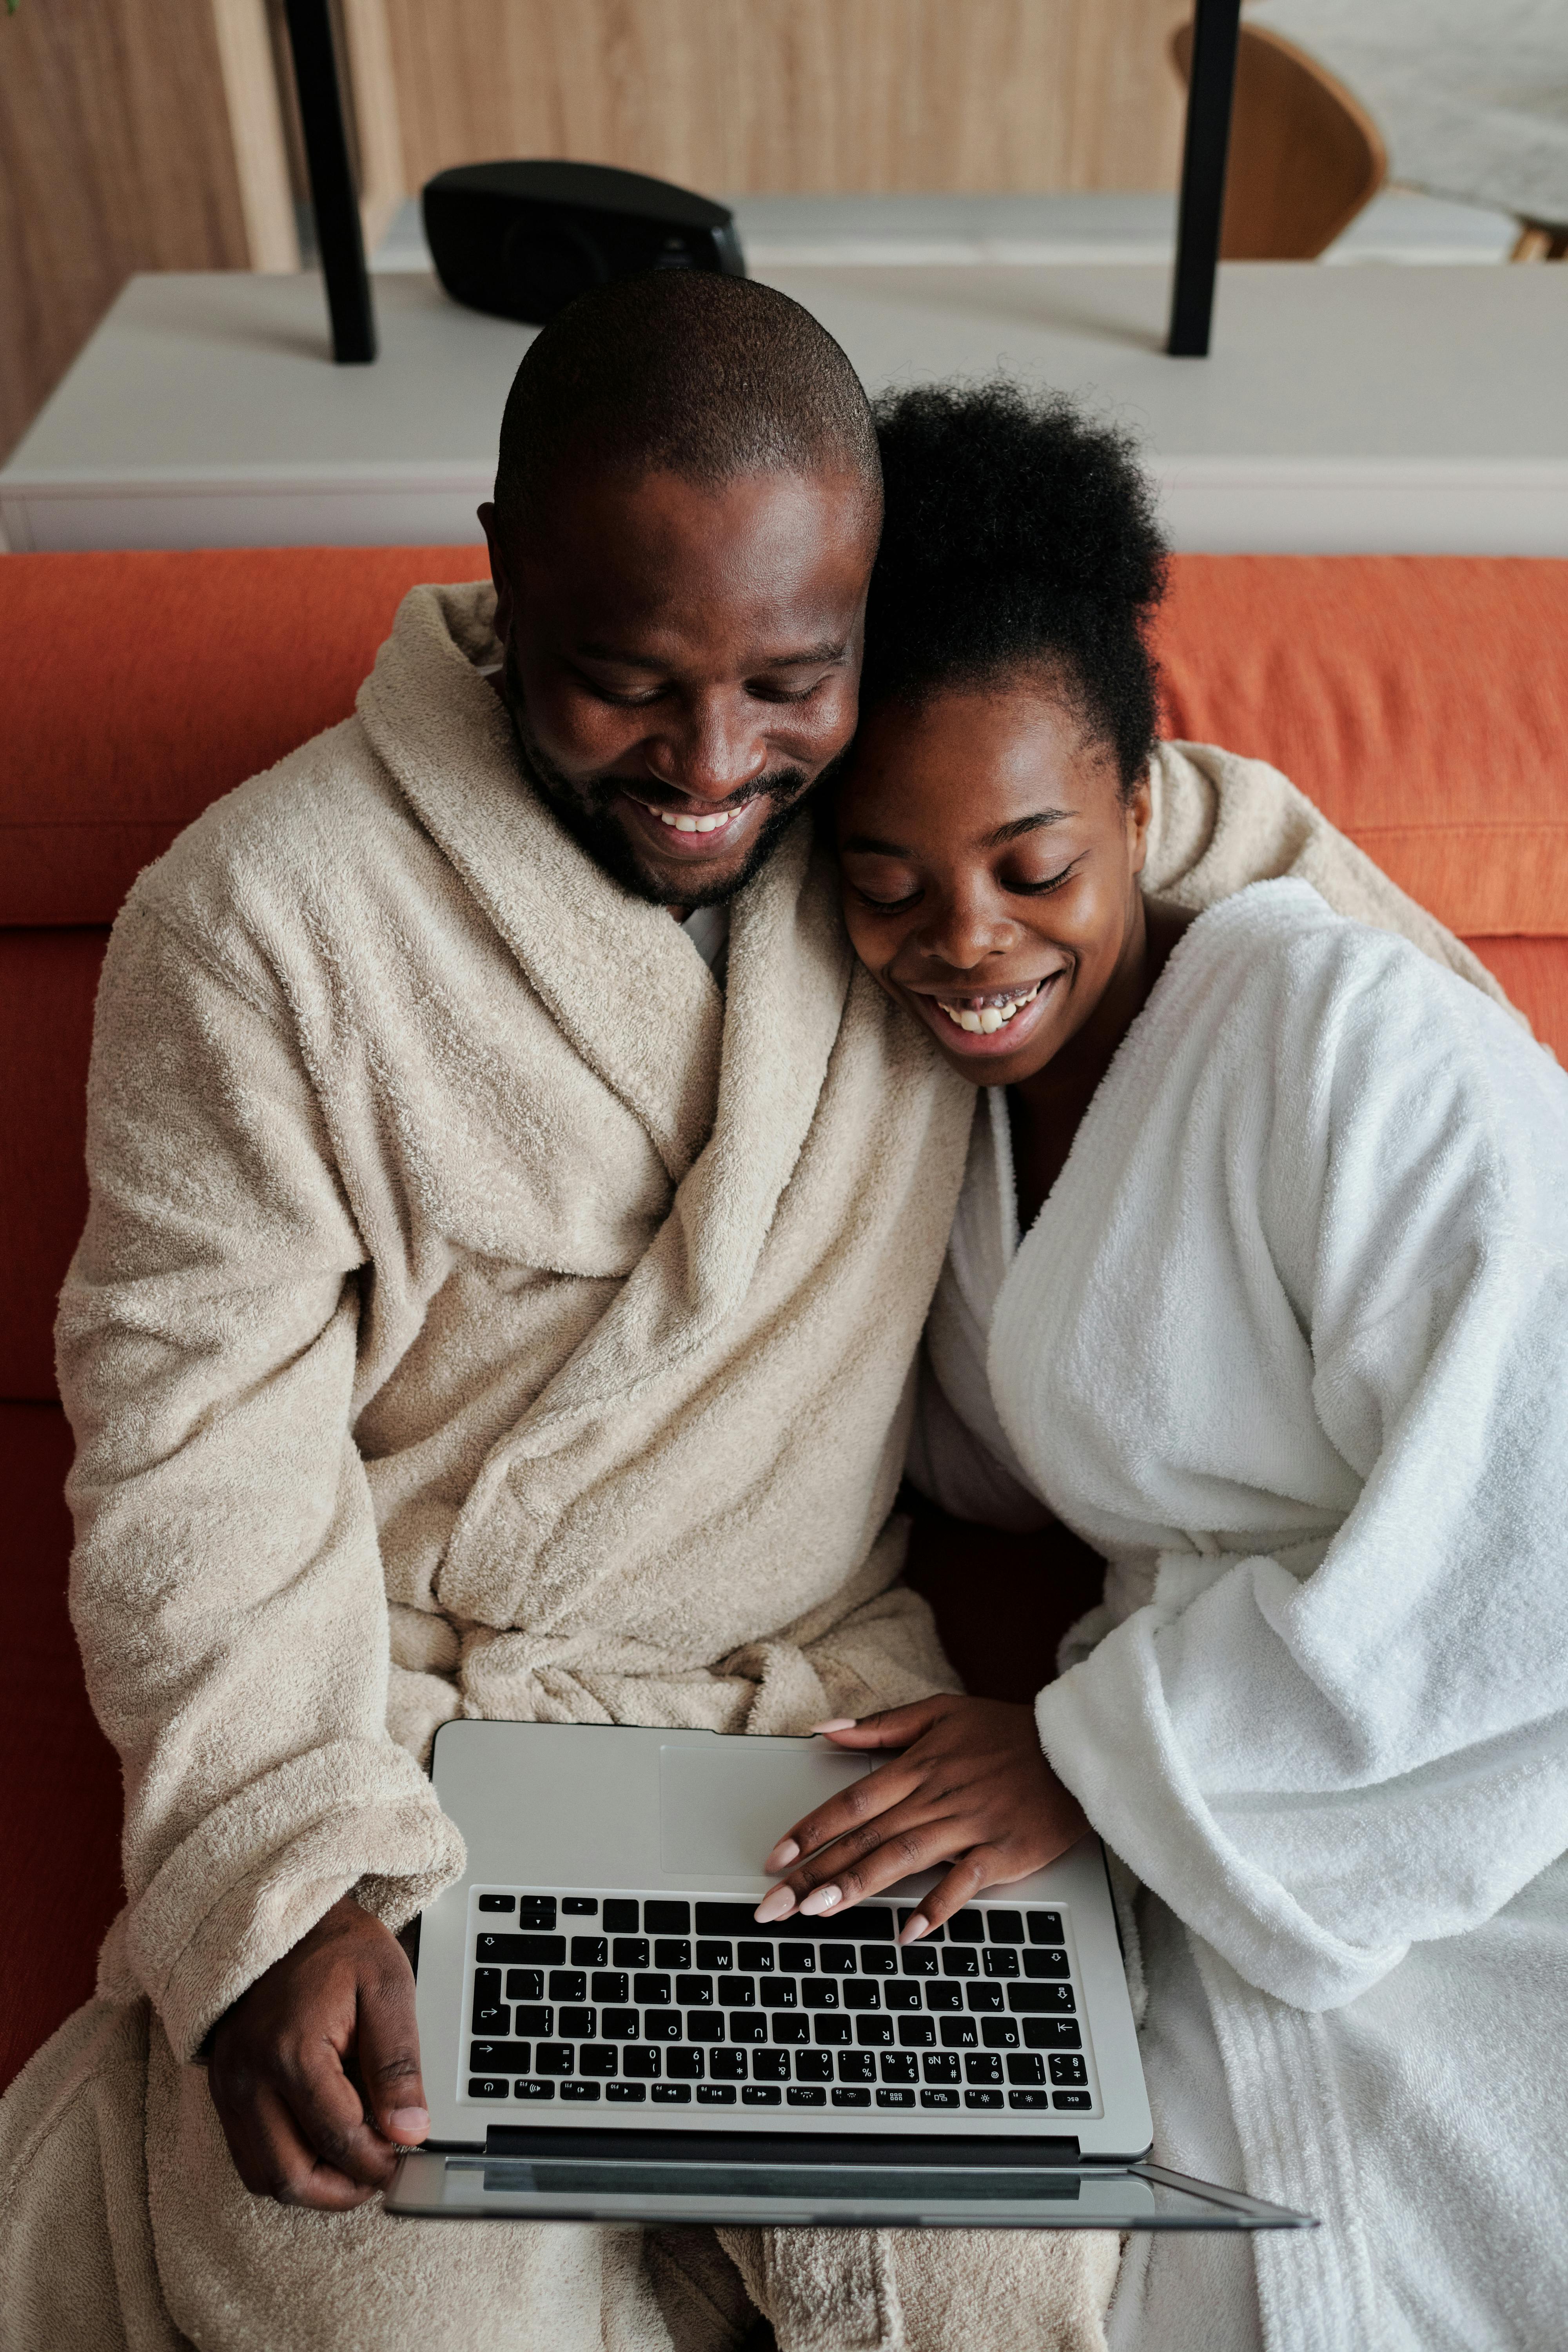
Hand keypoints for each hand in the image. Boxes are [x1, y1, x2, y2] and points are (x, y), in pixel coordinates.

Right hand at [207, 1895, 426, 2208]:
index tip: (406, 2157)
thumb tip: (411, 2131)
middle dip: (341, 2190)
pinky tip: (320, 2144)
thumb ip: (398, 2062)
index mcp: (291, 2051)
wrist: (282, 1915)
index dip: (378, 2161)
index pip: (339, 2139)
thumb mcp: (386, 1986)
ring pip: (262, 2178)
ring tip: (353, 2163)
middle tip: (380, 2172)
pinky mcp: (223, 2089)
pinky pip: (247, 2155)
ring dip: (310, 2186)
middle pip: (290, 2177)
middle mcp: (248, 2078)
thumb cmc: (338, 1946)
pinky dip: (284, 2165)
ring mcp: (228, 2086)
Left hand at [754, 1696, 1087, 1938]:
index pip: (852, 1802)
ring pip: (902, 1858)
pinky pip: (963, 1883)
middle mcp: (936, 1797)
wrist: (1075, 1746)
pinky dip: (936, 1908)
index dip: (810, 1830)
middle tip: (773, 1905)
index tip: (774, 1858)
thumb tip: (826, 1731)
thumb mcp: (942, 1712)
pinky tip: (907, 1932)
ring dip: (856, 1886)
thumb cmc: (1007, 1731)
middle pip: (865, 1837)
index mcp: (918, 1765)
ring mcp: (969, 1826)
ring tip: (816, 1912)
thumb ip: (881, 1725)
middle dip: (814, 1872)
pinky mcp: (1003, 1852)